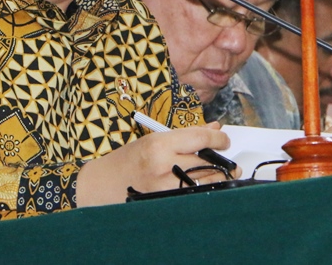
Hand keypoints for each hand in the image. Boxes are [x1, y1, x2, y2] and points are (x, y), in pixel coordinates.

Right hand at [76, 122, 230, 206]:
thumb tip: (214, 128)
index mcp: (159, 144)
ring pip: (205, 182)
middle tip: (227, 160)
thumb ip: (186, 135)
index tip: (224, 140)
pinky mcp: (167, 202)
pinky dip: (204, 190)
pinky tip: (206, 186)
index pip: (200, 138)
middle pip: (206, 162)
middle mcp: (163, 166)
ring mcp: (165, 188)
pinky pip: (195, 196)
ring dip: (217, 177)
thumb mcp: (154, 140)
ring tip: (221, 173)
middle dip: (221, 160)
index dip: (218, 139)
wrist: (103, 184)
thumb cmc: (128, 159)